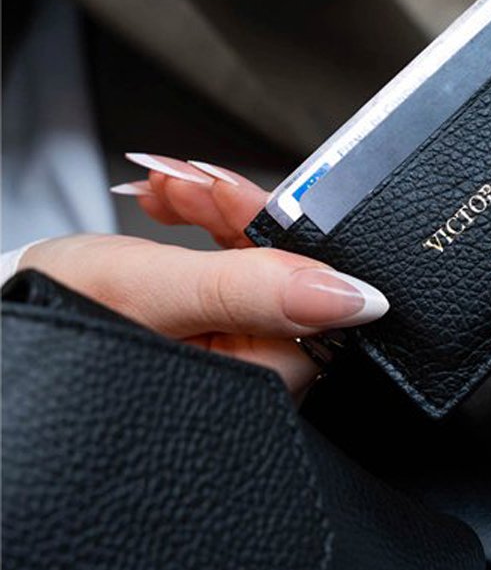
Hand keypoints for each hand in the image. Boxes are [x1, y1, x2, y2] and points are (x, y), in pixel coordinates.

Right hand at [24, 159, 388, 395]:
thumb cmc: (56, 321)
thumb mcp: (155, 293)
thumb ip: (252, 290)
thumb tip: (355, 297)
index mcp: (247, 388)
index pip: (314, 307)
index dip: (281, 241)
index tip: (240, 194)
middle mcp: (247, 379)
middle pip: (287, 280)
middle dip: (241, 216)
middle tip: (194, 182)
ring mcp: (226, 352)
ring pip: (256, 263)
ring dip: (217, 210)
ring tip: (167, 185)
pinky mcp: (207, 326)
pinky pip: (228, 266)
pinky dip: (204, 224)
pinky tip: (171, 200)